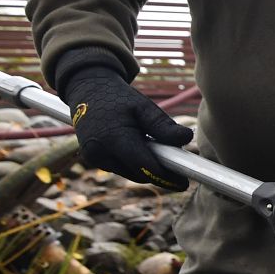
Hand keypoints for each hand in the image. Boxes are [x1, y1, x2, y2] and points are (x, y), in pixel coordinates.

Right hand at [57, 53, 193, 189]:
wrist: (88, 90)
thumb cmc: (119, 97)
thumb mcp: (144, 106)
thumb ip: (163, 125)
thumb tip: (187, 138)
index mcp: (114, 137)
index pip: (144, 167)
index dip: (166, 177)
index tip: (184, 183)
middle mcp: (100, 152)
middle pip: (139, 174)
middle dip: (159, 172)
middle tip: (176, 162)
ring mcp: (93, 157)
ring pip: (130, 174)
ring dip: (146, 168)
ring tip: (155, 147)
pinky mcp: (91, 159)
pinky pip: (120, 169)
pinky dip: (133, 163)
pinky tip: (139, 146)